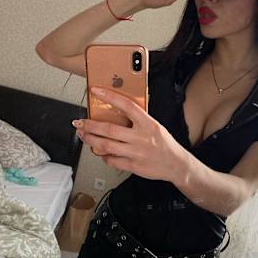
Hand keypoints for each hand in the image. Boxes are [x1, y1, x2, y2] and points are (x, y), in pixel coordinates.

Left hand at [73, 87, 189, 181]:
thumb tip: (118, 110)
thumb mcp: (155, 126)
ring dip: (91, 140)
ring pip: (106, 145)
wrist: (176, 164)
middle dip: (90, 125)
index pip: (127, 106)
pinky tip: (101, 152)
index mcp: (148, 124)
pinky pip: (112, 160)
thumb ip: (138, 120)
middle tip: (80, 123)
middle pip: (109, 129)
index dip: (110, 97)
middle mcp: (141, 138)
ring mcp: (136, 152)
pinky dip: (103, 156)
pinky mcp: (133, 166)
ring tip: (84, 136)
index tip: (96, 91)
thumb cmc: (164, 144)